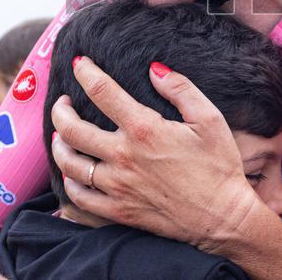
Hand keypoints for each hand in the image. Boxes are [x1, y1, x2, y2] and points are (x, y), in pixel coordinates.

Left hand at [50, 58, 262, 251]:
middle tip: (62, 102)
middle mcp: (124, 156)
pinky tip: (72, 172)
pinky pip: (79, 197)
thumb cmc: (219, 166)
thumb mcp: (209, 119)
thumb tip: (154, 69)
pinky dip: (69, 182)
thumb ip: (181, 89)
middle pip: (72, 128)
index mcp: (144, 129)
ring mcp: (117, 186)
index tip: (79, 63)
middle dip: (60, 110)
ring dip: (59, 145)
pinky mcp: (118, 211)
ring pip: (70, 163)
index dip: (86, 72)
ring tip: (61, 134)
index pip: (103, 91)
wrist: (223, 218)